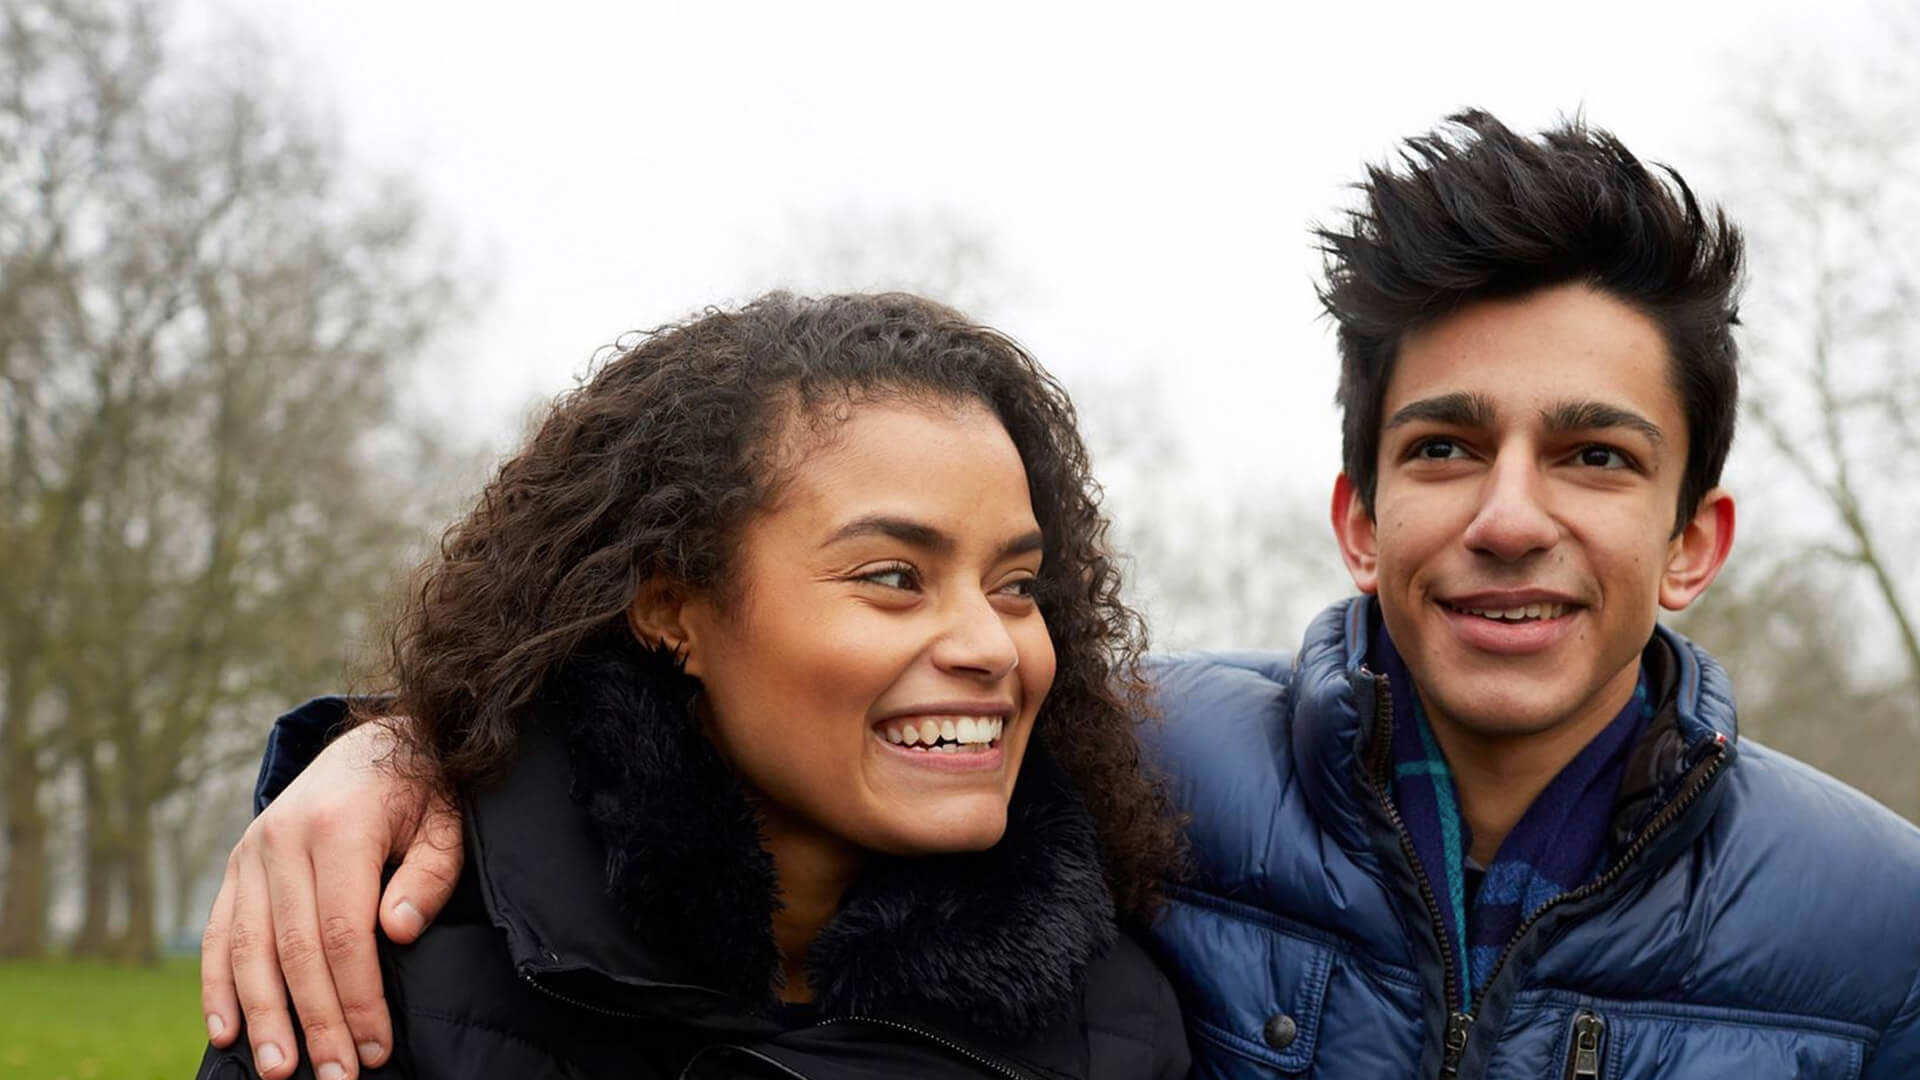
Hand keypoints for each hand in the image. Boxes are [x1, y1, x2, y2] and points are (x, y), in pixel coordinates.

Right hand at [200, 720, 463, 1079]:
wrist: (375, 740)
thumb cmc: (422, 789)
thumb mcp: (446, 820)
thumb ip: (431, 873)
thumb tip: (397, 931)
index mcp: (339, 826)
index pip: (343, 930)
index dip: (358, 996)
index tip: (375, 1047)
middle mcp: (284, 838)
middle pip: (294, 948)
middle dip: (314, 1021)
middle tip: (335, 1077)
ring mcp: (253, 850)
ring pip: (248, 948)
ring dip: (262, 1016)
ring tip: (279, 1071)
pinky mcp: (238, 863)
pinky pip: (220, 932)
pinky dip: (217, 985)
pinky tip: (227, 1031)